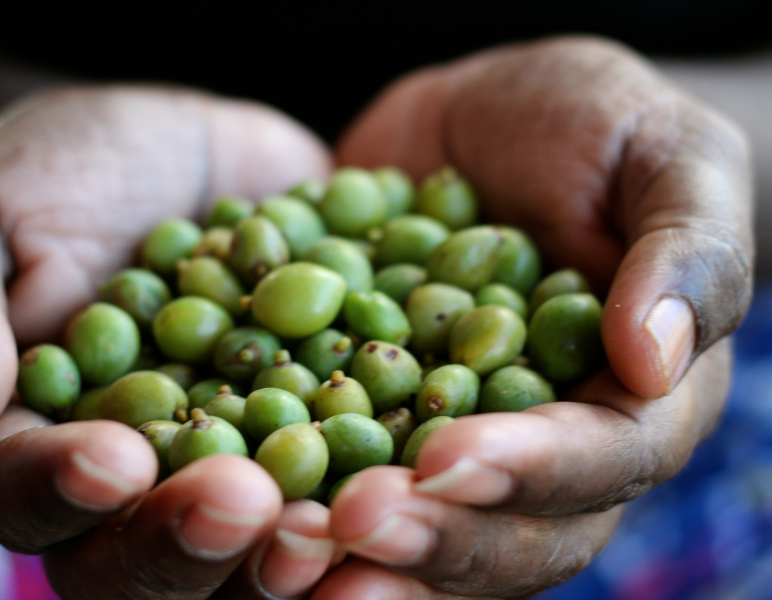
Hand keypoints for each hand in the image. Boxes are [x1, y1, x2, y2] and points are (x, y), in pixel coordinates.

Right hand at [0, 85, 340, 597]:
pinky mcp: (319, 431)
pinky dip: (376, 482)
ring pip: (252, 544)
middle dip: (193, 537)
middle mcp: (138, 482)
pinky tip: (413, 472)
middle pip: (148, 553)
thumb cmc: (58, 171)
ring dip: (290, 545)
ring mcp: (235, 464)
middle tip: (245, 504)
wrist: (184, 151)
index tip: (115, 459)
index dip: (66, 490)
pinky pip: (347, 475)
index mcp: (35, 446)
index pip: (31, 497)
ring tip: (332, 520)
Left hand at [315, 35, 752, 597]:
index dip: (529, 472)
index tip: (447, 460)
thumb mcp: (665, 158)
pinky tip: (240, 502)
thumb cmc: (595, 130)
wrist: (483, 124)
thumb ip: (689, 253)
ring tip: (287, 543)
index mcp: (632, 402)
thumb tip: (655, 361)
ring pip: (423, 531)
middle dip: (432, 535)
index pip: (600, 461)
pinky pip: (339, 473)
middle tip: (350, 524)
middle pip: (508, 532)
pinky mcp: (374, 417)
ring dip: (355, 551)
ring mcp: (453, 443)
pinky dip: (294, 496)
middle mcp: (547, 450)